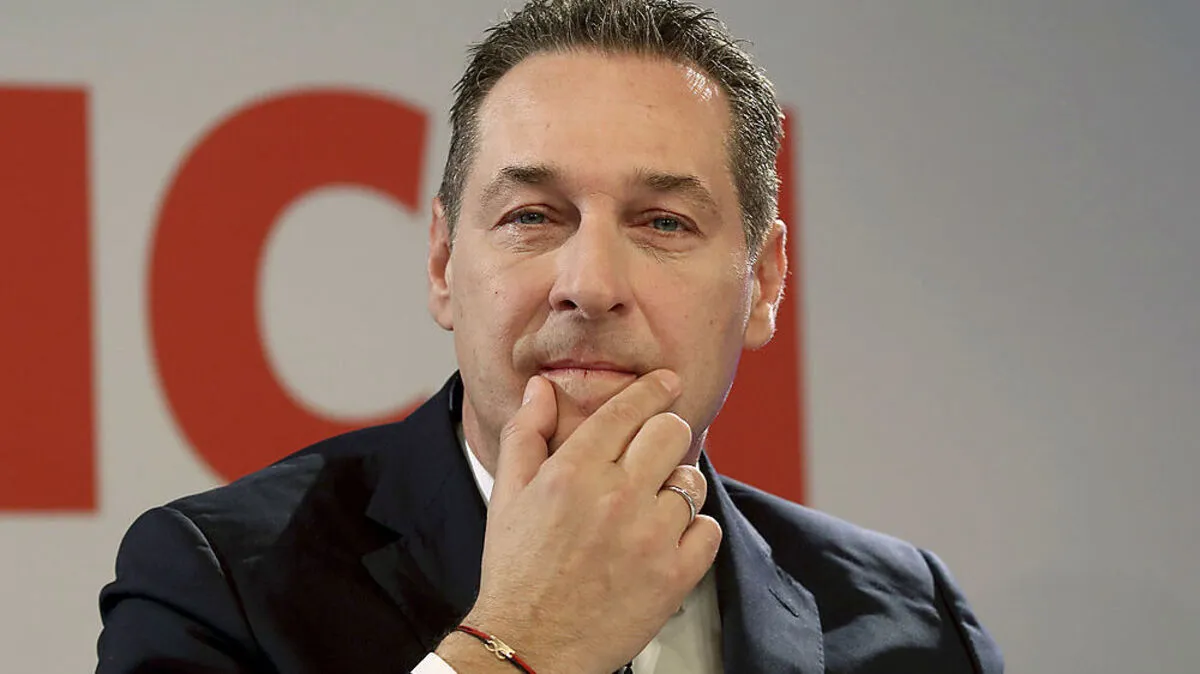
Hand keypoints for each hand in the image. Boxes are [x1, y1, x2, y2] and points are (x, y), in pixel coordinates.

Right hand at [446, 370, 721, 673]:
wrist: (529, 644)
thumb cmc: (517, 570)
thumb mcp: (507, 494)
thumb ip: (526, 433)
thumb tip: (540, 388)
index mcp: (574, 472)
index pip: (628, 409)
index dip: (653, 389)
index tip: (667, 383)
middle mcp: (616, 497)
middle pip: (671, 432)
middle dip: (666, 432)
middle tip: (657, 448)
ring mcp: (649, 538)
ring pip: (692, 481)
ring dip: (676, 486)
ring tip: (652, 505)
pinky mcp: (674, 576)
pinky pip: (708, 529)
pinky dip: (694, 531)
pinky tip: (666, 539)